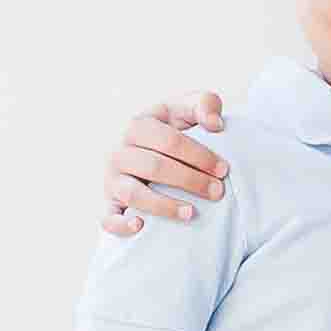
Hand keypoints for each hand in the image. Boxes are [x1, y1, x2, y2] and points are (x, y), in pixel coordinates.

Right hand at [101, 92, 228, 230]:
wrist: (144, 149)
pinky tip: (140, 226)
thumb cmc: (170, 130)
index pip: (169, 141)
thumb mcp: (186, 108)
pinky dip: (120, 224)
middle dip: (190, 181)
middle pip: (155, 167)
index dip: (199, 155)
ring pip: (133, 194)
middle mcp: (119, 151)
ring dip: (164, 205)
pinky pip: (108, 218)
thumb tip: (215, 124)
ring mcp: (112, 179)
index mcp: (138, 125)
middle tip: (218, 192)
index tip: (223, 170)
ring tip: (191, 213)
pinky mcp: (110, 203)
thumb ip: (205, 103)